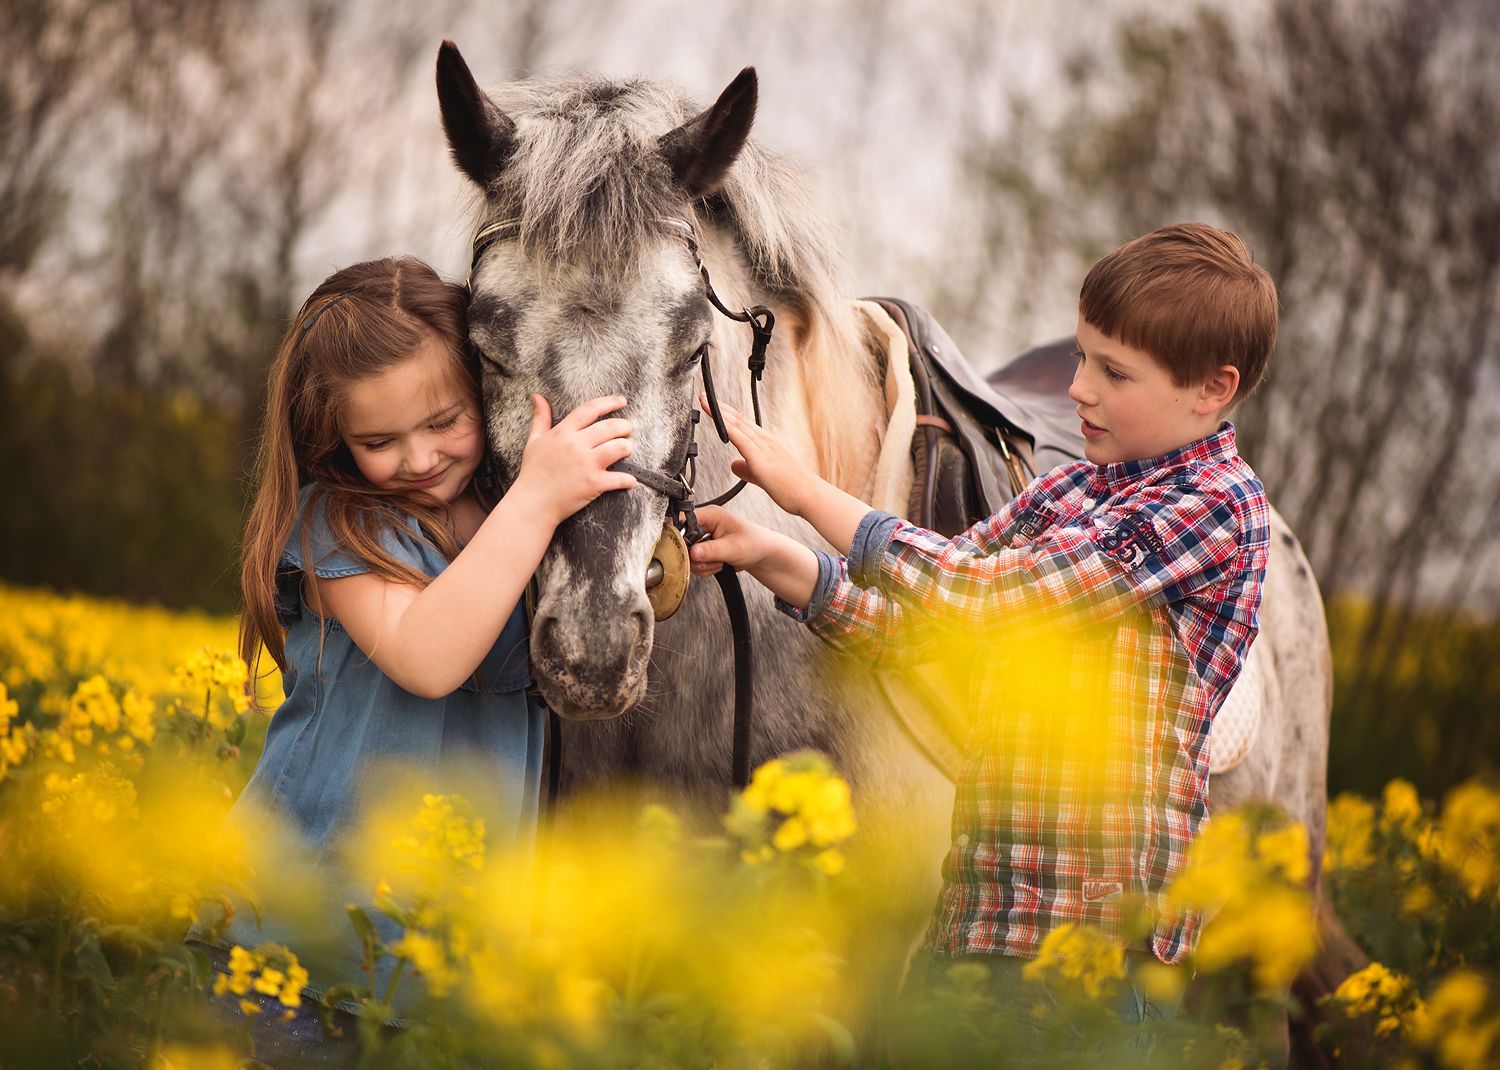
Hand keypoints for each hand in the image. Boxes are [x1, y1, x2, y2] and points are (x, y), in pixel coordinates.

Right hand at [509, 394, 635, 525]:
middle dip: (625, 426)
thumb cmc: (533, 472)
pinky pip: (620, 478)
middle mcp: (576, 445)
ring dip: (628, 447)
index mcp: (563, 433)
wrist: (533, 503)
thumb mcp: (534, 441)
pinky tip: (629, 479)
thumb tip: (537, 396)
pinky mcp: (594, 483)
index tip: (622, 401)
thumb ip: (541, 417)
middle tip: (628, 429)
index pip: (590, 409)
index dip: (609, 402)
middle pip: (611, 427)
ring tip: (627, 449)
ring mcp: (587, 464)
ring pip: (619, 447)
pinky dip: (628, 479)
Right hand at [688, 505, 776, 575]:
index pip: (684, 520)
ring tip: (718, 562)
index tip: (689, 551)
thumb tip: (692, 552)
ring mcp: (704, 536)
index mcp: (711, 515)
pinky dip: (704, 567)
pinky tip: (717, 565)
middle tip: (710, 561)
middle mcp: (705, 523)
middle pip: (683, 540)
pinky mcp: (704, 547)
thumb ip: (711, 550)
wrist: (762, 554)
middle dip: (695, 556)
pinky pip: (694, 560)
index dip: (681, 536)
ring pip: (688, 553)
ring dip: (701, 564)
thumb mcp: (733, 548)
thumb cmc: (755, 543)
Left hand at [702, 397, 820, 516]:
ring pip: (738, 425)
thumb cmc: (793, 489)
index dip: (728, 414)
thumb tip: (734, 464)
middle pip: (739, 420)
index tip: (714, 406)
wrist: (811, 496)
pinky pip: (741, 439)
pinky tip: (718, 420)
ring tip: (705, 401)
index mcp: (769, 444)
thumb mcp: (764, 477)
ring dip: (720, 413)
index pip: (744, 425)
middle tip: (704, 396)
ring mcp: (765, 448)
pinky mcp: (762, 459)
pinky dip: (728, 428)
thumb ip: (748, 470)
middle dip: (720, 408)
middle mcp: (767, 441)